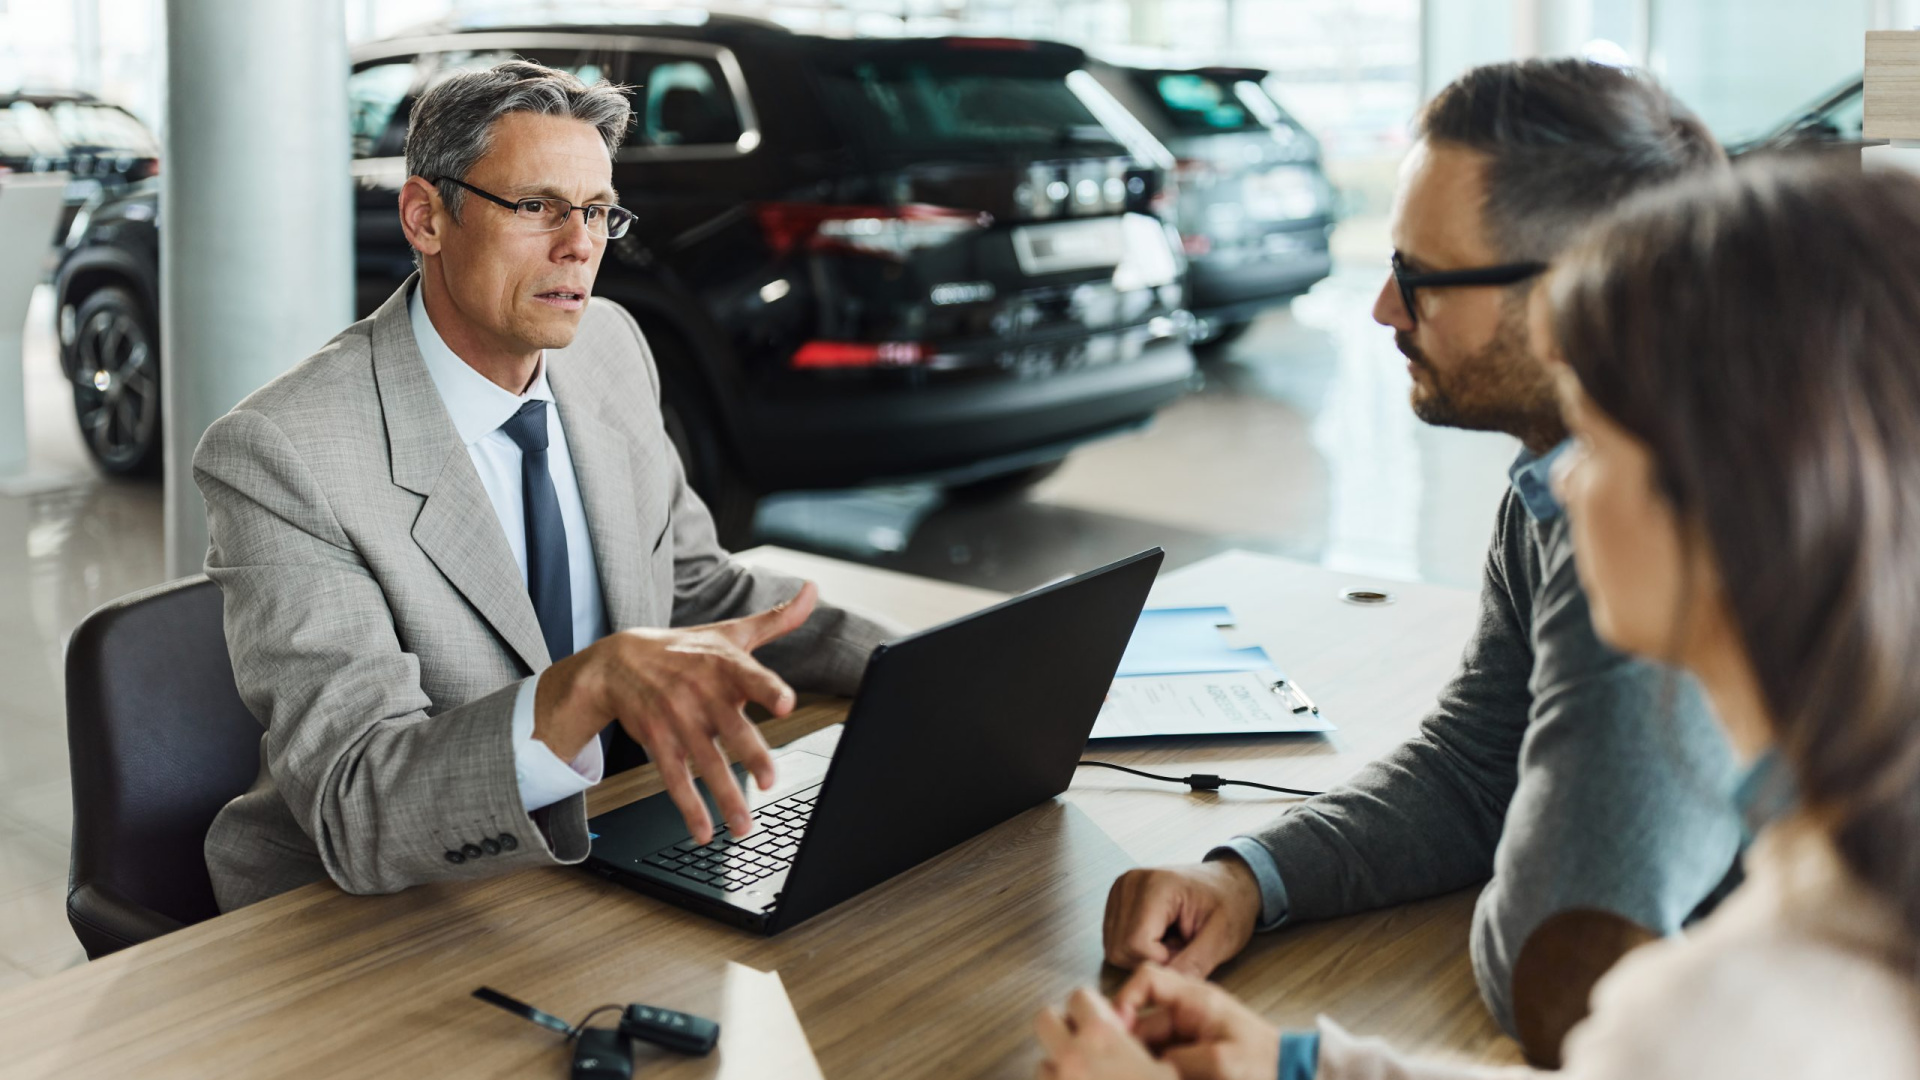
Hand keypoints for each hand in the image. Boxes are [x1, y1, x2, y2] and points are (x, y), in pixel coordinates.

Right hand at [534, 582, 820, 842]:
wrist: (617, 662)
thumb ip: (776, 619)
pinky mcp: (657, 741)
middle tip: (769, 781)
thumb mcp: (730, 631)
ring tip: (744, 825)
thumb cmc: (685, 649)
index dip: (766, 687)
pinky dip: (689, 807)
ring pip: (704, 761)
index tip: (785, 702)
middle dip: (749, 755)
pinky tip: (704, 830)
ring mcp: (677, 719)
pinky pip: (674, 778)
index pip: (748, 674)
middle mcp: (701, 692)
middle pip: (729, 727)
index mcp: (724, 663)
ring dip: (724, 796)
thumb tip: (812, 590)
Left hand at [1034, 987, 1176, 1079]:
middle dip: (1060, 1026)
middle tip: (1078, 1039)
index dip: (1090, 1005)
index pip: (1079, 997)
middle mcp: (1071, 1057)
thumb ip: (1145, 1049)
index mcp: (1102, 1038)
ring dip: (1058, 1066)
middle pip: (1044, 1019)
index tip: (1098, 1015)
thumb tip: (1134, 1046)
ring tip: (1082, 1075)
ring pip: (1042, 1063)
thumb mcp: (1168, 1072)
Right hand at [1104, 860, 1261, 975]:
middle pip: (1120, 948)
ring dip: (1144, 955)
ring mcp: (1120, 890)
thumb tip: (1165, 985)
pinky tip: (1161, 937)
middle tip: (1182, 948)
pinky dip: (1138, 948)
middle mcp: (1130, 882)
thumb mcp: (1222, 937)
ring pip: (1114, 947)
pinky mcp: (1118, 900)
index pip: (1134, 944)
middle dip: (1152, 959)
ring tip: (1173, 942)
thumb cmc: (1230, 903)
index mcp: (1156, 885)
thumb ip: (1193, 964)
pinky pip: (1115, 941)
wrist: (1229, 883)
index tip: (1187, 951)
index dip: (1161, 960)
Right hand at [1113, 963, 1280, 1079]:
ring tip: (1149, 1071)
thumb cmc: (1267, 1062)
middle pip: (1141, 1022)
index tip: (1115, 1029)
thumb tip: (1148, 1066)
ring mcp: (1187, 1034)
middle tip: (1128, 1068)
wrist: (1290, 1074)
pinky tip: (1160, 1075)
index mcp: (1195, 999)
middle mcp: (1186, 1012)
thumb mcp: (1222, 1061)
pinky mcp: (1189, 1055)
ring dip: (1146, 1063)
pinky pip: (1162, 1061)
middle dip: (1131, 1046)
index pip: (1147, 979)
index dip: (1125, 998)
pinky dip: (1157, 1069)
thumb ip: (1180, 1059)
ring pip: (1149, 1047)